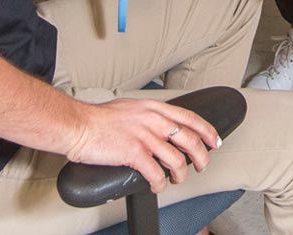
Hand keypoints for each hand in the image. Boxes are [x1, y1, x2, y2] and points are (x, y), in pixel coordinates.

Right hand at [62, 96, 220, 193]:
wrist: (78, 125)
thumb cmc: (99, 119)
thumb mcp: (132, 107)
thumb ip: (149, 115)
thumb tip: (161, 124)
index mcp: (154, 107)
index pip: (190, 117)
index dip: (207, 131)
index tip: (215, 141)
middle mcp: (153, 120)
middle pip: (190, 140)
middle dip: (201, 156)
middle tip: (202, 165)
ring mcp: (144, 136)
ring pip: (176, 159)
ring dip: (180, 174)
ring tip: (176, 179)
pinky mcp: (133, 153)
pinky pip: (156, 173)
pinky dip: (160, 183)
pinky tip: (156, 185)